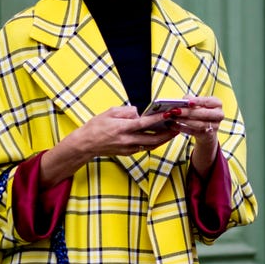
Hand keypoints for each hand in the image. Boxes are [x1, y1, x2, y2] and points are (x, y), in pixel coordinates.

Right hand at [39, 106, 178, 185]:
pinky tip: (160, 136)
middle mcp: (127, 140)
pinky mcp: (128, 153)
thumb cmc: (96, 126)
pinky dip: (154, 142)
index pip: (145, 123)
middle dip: (168, 132)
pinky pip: (144, 147)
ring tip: (173, 131)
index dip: (159, 119)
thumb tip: (139, 112)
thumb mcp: (109, 112)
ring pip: (151, 145)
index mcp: (122, 128)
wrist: (86, 144)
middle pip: (153, 138)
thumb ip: (126, 111)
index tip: (170, 114)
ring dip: (164, 139)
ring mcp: (128, 148)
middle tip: (178, 125)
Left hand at [168, 96, 222, 174]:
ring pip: (198, 124)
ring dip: (184, 121)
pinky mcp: (207, 135)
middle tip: (175, 110)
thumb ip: (190, 100)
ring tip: (173, 117)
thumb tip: (183, 100)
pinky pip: (193, 132)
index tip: (188, 102)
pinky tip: (173, 125)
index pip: (208, 101)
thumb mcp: (197, 104)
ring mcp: (215, 126)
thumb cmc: (200, 111)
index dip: (198, 102)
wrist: (206, 129)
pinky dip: (182, 128)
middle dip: (188, 112)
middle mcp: (219, 115)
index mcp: (217, 103)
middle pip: (203, 114)